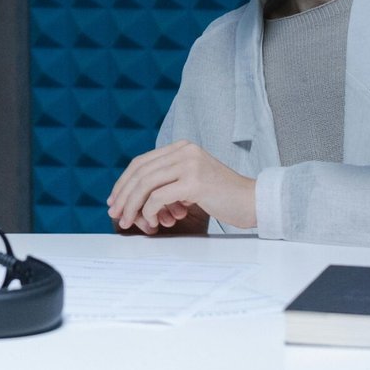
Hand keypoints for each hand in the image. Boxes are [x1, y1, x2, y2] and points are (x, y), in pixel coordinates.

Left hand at [107, 141, 256, 233]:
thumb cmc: (223, 197)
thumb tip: (137, 200)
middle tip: (115, 214)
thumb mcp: (193, 181)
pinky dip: (150, 211)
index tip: (115, 201)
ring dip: (132, 205)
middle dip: (123, 195)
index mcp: (182, 148)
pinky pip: (159, 197)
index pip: (142, 162)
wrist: (254, 202)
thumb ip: (170, 181)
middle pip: (140, 171)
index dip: (124, 182)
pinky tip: (153, 222)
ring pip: (146, 184)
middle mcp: (184, 151)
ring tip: (128, 222)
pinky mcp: (195, 182)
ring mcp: (190, 164)